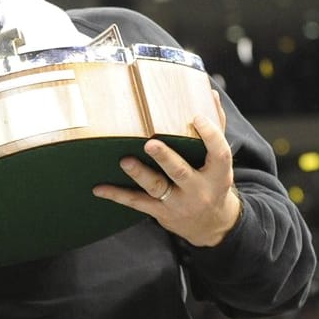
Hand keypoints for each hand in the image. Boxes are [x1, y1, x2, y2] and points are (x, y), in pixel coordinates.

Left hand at [92, 99, 241, 247]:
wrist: (211, 224)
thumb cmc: (212, 182)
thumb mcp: (220, 161)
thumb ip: (216, 128)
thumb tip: (209, 94)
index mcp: (217, 174)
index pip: (219, 153)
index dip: (210, 135)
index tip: (197, 117)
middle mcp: (198, 190)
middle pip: (180, 172)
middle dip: (165, 158)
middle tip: (150, 144)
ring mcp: (178, 203)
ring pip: (156, 187)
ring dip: (139, 174)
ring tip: (124, 161)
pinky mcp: (161, 212)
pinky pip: (137, 203)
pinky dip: (117, 195)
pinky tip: (99, 188)